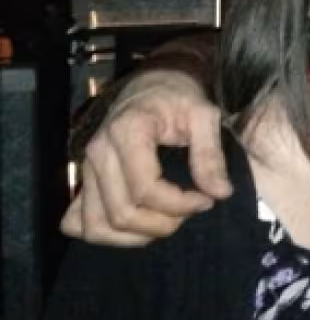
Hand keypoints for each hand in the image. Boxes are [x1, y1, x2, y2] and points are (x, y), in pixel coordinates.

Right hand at [60, 71, 230, 245]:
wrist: (152, 83)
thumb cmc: (179, 97)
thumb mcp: (204, 115)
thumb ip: (210, 154)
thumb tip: (221, 193)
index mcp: (127, 132)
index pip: (145, 189)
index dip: (179, 204)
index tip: (207, 200)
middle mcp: (98, 153)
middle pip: (121, 213)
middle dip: (163, 223)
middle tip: (190, 210)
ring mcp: (85, 169)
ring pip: (96, 226)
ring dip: (135, 236)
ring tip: (167, 221)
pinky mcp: (82, 180)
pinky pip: (77, 222)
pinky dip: (105, 234)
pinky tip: (137, 225)